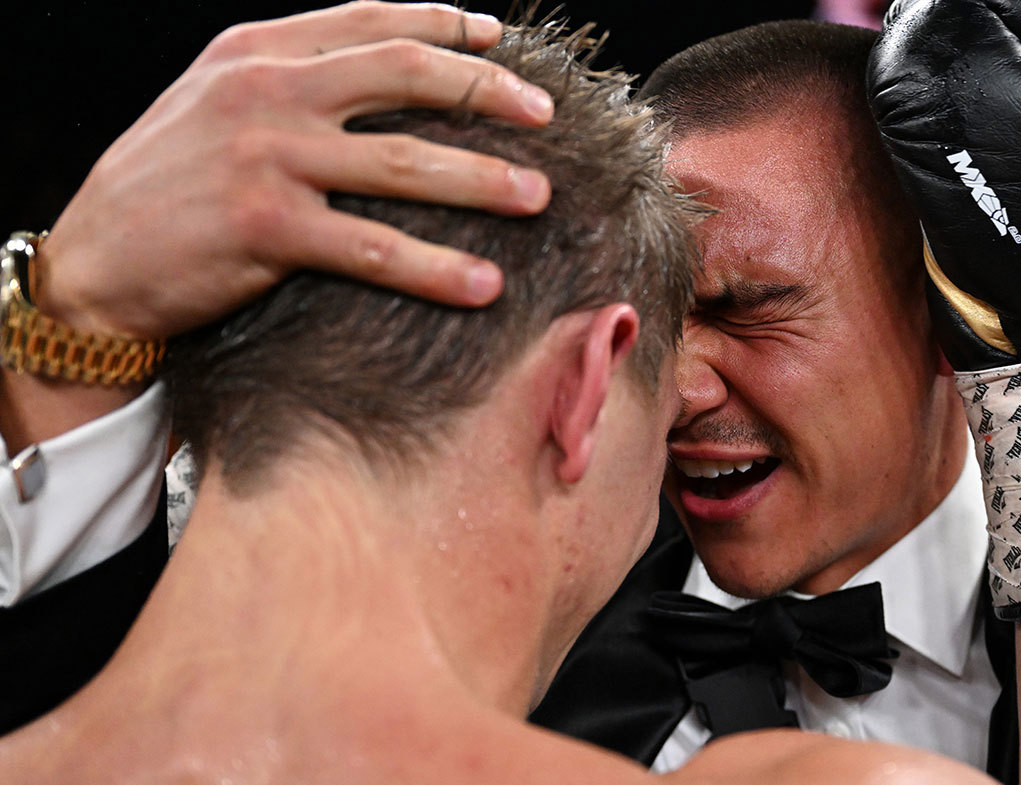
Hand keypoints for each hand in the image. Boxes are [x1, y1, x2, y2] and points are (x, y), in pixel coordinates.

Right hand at [37, 1, 555, 340]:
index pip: (371, 20)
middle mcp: (266, 91)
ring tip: (538, 197)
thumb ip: (291, 77)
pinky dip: (436, 269)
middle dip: (485, 91)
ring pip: (403, 163)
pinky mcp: (267, 229)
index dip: (444, 25)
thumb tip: (388, 73)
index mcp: (256, 50)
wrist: (94, 258)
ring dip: (482, 180)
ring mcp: (267, 157)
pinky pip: (374, 248)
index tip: (498, 40)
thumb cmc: (166, 181)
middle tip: (543, 115)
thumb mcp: (216, 100)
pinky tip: (483, 286)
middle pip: (404, 74)